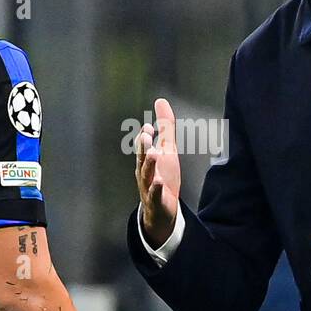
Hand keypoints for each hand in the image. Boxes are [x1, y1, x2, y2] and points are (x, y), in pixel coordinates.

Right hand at [135, 97, 181, 247]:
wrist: (161, 209)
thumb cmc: (163, 175)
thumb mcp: (167, 149)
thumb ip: (165, 127)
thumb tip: (161, 101)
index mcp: (146, 159)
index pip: (144, 145)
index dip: (146, 137)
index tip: (150, 126)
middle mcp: (144, 171)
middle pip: (142, 157)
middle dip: (144, 146)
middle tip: (146, 135)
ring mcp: (148, 186)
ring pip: (147, 174)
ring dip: (149, 164)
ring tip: (154, 154)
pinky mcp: (156, 201)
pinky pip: (154, 194)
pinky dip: (156, 188)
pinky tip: (159, 182)